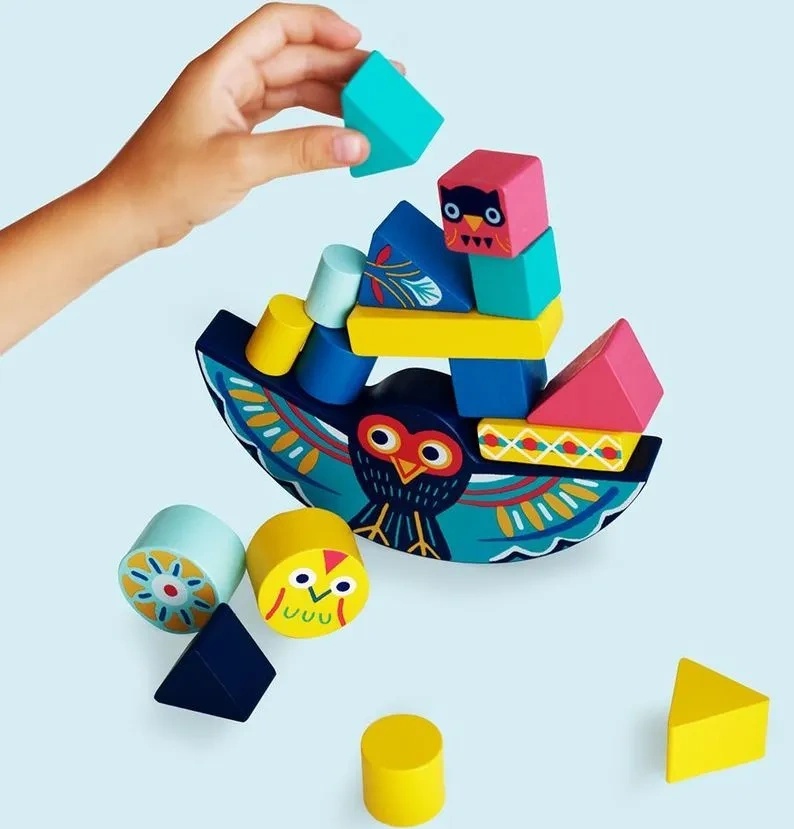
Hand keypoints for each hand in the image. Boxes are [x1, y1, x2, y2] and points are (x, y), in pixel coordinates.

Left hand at [101, 3, 398, 248]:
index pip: (278, 27)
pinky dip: (314, 123)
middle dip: (340, 66)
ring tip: (370, 108)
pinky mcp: (237, 135)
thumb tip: (354, 143)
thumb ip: (301, 151)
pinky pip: (285, 118)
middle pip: (294, 58)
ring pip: (292, 89)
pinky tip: (338, 131)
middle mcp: (229, 82)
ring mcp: (233, 109)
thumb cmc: (163, 182)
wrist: (133, 215)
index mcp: (221, 71)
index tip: (359, 43)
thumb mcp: (240, 163)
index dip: (321, 27)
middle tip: (382, 82)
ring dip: (332, 96)